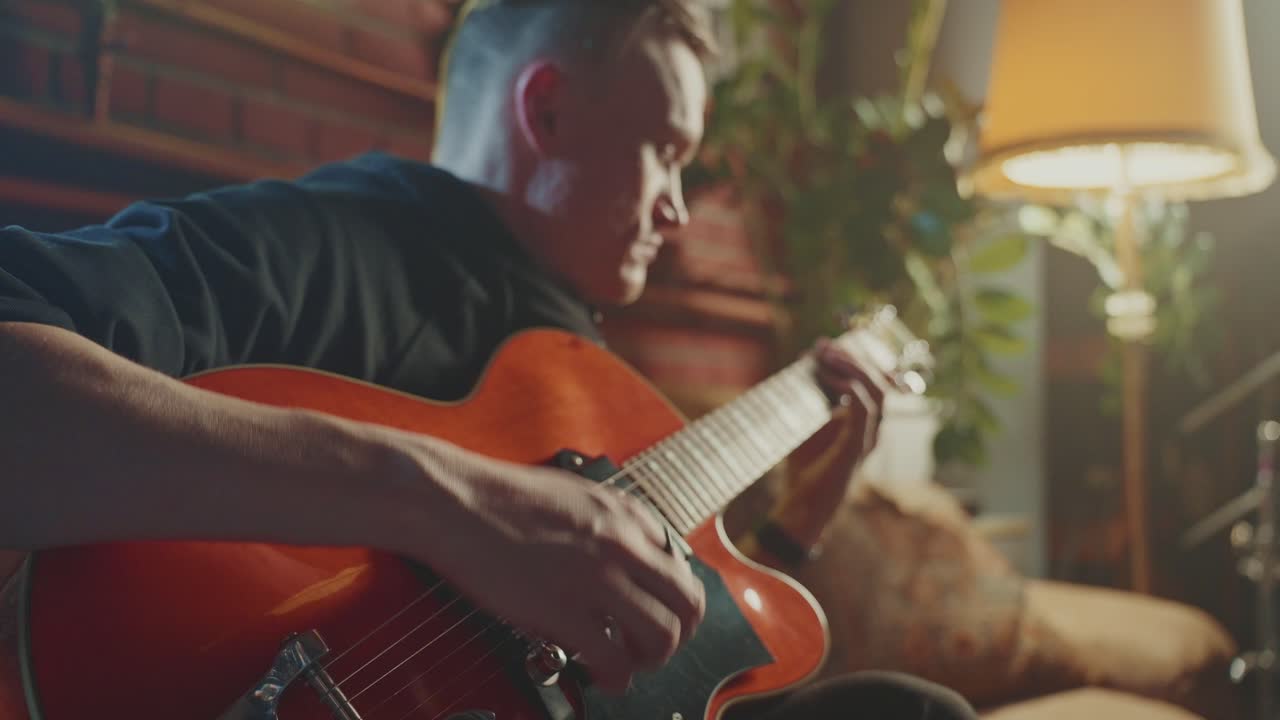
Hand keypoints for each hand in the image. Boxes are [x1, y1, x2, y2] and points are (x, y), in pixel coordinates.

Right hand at [395, 444, 705, 694]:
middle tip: (655, 648)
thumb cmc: (501, 497)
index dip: (674, 602)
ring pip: (661, 636)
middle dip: (679, 636)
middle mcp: (621, 544)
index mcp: (626, 515)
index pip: (682, 568)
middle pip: (687, 605)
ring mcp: (596, 578)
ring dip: (650, 660)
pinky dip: (616, 677)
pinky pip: (614, 658)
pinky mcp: (564, 610)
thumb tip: (635, 555)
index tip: (660, 615)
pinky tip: (603, 676)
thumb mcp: (577, 494)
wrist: (454, 501)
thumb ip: (613, 524)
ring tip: (629, 664)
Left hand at [757, 337, 892, 554]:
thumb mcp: (806, 424)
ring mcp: (868, 440)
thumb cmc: (804, 468)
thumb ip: (810, 397)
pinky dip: (852, 391)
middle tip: (824, 345)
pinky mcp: (857, 449)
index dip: (851, 359)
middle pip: (879, 383)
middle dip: (853, 358)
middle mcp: (872, 430)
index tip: (821, 345)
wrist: (801, 506)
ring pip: (878, 393)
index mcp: (863, 424)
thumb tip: (805, 362)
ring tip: (827, 356)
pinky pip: (865, 412)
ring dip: (853, 369)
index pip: (871, 383)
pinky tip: (831, 380)